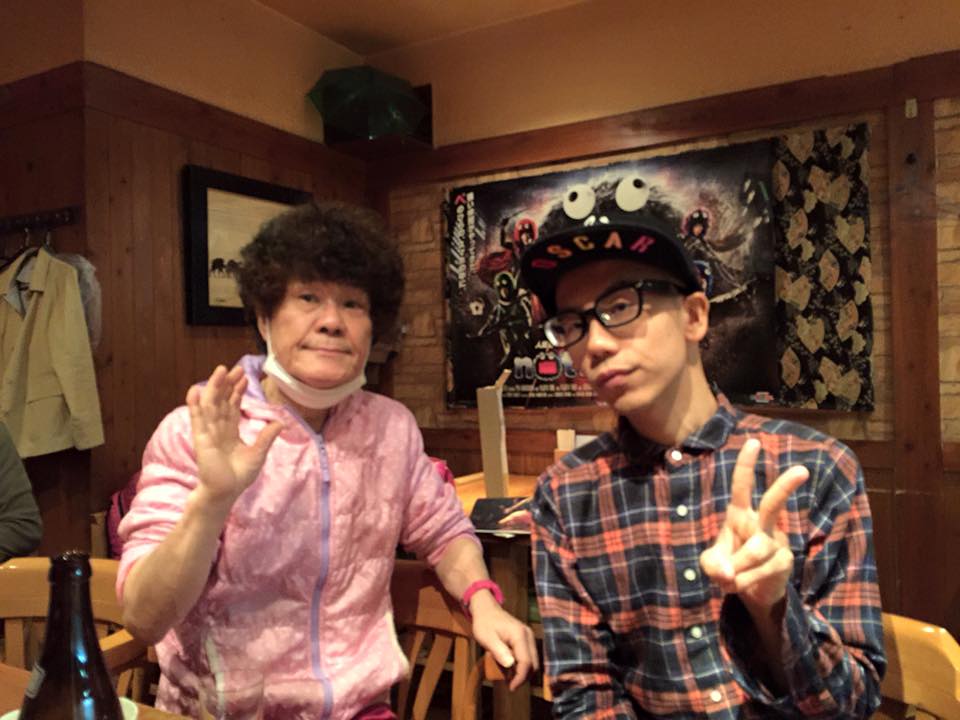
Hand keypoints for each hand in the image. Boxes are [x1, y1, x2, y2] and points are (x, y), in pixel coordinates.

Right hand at [187, 365, 283, 506]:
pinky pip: (197, 419)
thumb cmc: (238, 477)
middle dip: (228, 384)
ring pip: (211, 405)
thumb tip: (280, 422)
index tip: (244, 377)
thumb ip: (266, 437)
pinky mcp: (201, 439)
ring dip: (215, 387)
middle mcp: (218, 429)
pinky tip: (194, 390)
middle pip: (222, 401)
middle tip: (236, 368)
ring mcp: (208, 432)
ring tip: (220, 370)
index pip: (233, 406)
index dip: (237, 391)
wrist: (225, 493)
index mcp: (230, 431)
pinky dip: (195, 405)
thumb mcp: (258, 454)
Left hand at [469, 593, 538, 690]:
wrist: (486, 610)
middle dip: (523, 677)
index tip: (511, 687)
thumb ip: (499, 651)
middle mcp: (528, 636)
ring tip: (508, 676)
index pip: (526, 662)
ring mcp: (529, 637)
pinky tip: (509, 668)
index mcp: (520, 635)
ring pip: (533, 661)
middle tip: (509, 684)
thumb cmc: (484, 623)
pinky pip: (528, 656)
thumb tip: (510, 665)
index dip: (520, 677)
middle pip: (534, 663)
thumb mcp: (487, 638)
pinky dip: (521, 665)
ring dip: (523, 672)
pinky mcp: (527, 639)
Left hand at [699, 438, 808, 610]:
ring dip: (737, 567)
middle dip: (785, 486)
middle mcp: (760, 523)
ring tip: (728, 578)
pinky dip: (744, 581)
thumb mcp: (711, 564)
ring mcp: (776, 542)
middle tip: (802, 470)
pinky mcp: (784, 562)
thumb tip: (728, 573)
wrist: (750, 592)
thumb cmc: (729, 566)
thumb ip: (711, 565)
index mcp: (740, 515)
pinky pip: (762, 570)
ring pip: (756, 549)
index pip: (742, 486)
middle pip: (773, 503)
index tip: (754, 441)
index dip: (746, 465)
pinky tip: (739, 585)